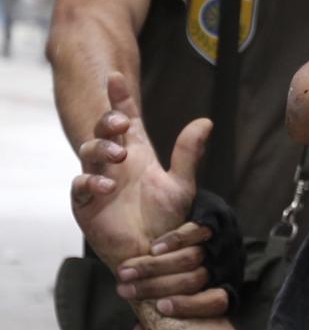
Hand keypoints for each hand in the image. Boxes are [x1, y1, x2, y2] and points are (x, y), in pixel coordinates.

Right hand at [70, 72, 211, 269]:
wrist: (155, 252)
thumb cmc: (167, 219)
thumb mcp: (182, 185)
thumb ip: (189, 154)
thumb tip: (206, 121)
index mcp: (138, 153)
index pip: (126, 120)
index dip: (120, 99)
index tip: (115, 78)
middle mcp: (116, 163)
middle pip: (104, 130)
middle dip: (108, 120)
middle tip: (120, 123)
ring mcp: (99, 180)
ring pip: (89, 151)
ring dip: (101, 148)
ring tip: (119, 155)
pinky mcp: (85, 203)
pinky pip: (80, 184)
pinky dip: (91, 180)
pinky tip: (107, 185)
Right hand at [116, 221, 229, 314]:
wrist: (183, 214)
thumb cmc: (177, 267)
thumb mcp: (168, 292)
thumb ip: (155, 318)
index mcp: (224, 284)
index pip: (217, 302)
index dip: (190, 307)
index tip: (159, 308)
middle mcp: (228, 262)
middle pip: (195, 279)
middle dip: (156, 287)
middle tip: (125, 289)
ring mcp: (224, 238)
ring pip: (192, 258)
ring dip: (156, 267)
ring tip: (129, 271)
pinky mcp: (215, 216)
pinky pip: (196, 231)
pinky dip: (172, 241)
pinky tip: (152, 248)